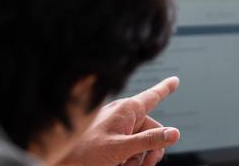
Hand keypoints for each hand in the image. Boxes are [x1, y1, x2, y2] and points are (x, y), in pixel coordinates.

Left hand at [60, 77, 182, 165]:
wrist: (63, 162)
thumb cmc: (85, 153)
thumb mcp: (121, 148)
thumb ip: (149, 141)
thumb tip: (175, 133)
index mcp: (127, 110)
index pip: (153, 97)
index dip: (166, 88)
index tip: (175, 80)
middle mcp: (123, 116)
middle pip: (153, 132)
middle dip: (151, 152)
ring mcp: (117, 128)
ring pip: (143, 144)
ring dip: (138, 159)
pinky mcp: (111, 139)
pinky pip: (130, 149)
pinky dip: (129, 160)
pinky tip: (118, 165)